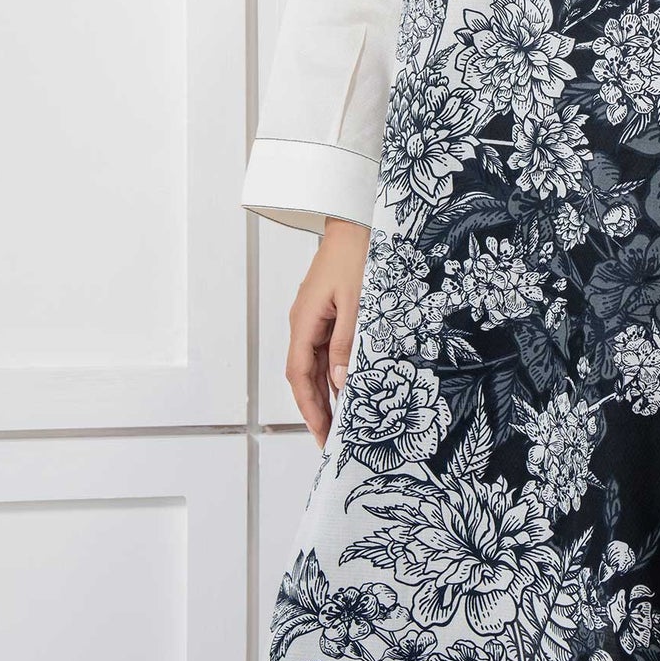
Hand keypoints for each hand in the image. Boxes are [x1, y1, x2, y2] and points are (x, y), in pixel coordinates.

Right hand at [286, 216, 370, 447]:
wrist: (357, 221)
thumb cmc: (358, 255)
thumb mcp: (357, 303)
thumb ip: (347, 344)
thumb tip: (340, 384)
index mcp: (304, 322)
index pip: (301, 376)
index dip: (311, 409)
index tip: (322, 435)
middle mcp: (303, 322)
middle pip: (305, 375)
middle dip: (317, 409)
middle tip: (331, 439)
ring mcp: (313, 316)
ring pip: (315, 364)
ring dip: (326, 393)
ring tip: (340, 421)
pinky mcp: (326, 310)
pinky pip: (326, 349)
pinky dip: (334, 371)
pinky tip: (347, 386)